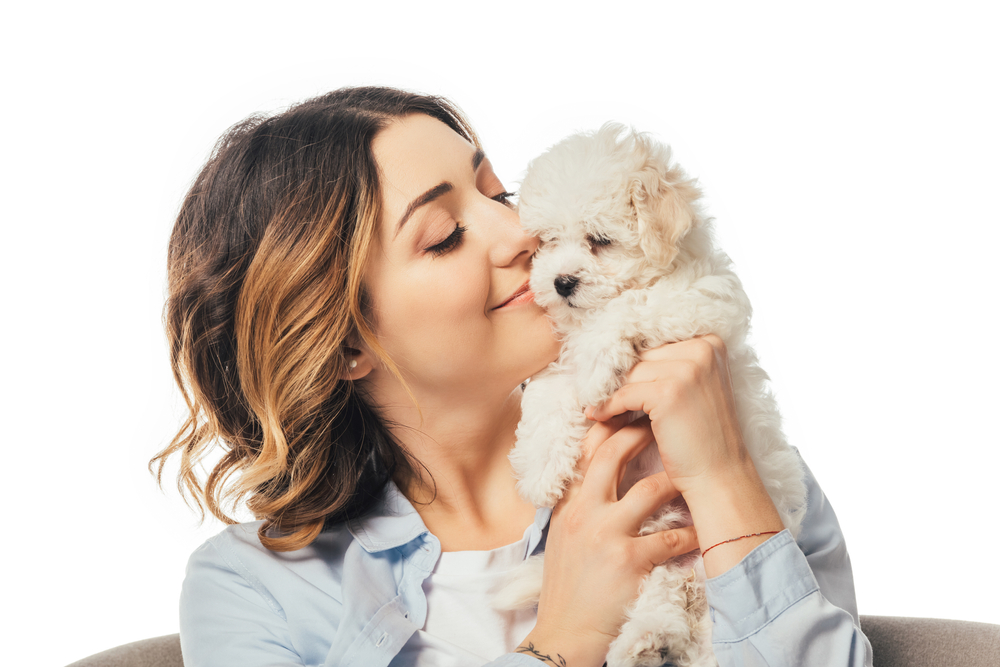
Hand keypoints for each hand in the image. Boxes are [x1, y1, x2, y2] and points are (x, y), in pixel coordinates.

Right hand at [520, 413, 698, 666]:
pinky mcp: (630, 562)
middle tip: (665, 423)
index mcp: (567, 506)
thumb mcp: (562, 538)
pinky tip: (699, 529)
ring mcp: (607, 536)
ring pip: (649, 490)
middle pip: (612, 455)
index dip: (609, 426)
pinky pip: (671, 537)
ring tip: (689, 474)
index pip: (585, 452)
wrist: (564, 633)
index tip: (630, 410)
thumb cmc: (567, 587)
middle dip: (641, 433)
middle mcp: (584, 513)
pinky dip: (689, 532)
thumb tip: (596, 475)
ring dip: (674, 481)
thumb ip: (576, 505)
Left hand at [585, 334, 746, 495]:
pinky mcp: (667, 392)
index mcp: (710, 343)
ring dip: (610, 392)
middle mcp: (702, 349)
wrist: (719, 476)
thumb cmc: (703, 436)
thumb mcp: (695, 388)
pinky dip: (607, 406)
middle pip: (641, 355)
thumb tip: (619, 352)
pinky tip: (597, 416)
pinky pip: (623, 394)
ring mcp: (687, 370)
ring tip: (596, 405)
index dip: (632, 360)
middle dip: (619, 376)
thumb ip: (670, 365)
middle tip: (595, 392)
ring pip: (629, 373)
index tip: (610, 375)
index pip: (655, 342)